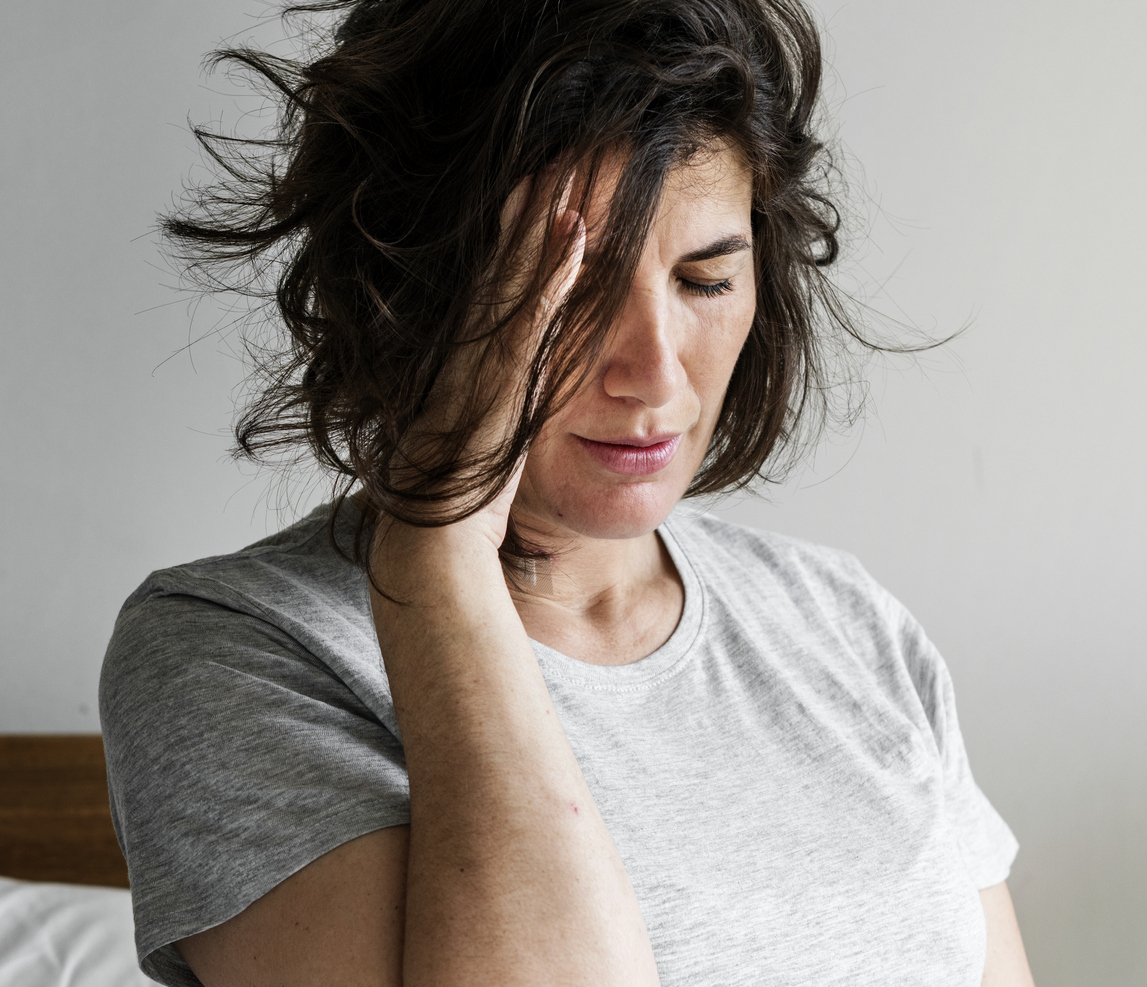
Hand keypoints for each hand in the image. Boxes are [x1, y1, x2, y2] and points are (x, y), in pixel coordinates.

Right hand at [377, 172, 587, 569]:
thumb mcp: (485, 441)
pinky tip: (577, 239)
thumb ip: (500, 406)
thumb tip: (516, 390)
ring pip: (515, 278)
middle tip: (555, 154)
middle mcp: (467, 350)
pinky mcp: (499, 381)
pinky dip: (555, 277)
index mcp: (464, 360)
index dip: (514, 236)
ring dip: (543, 225)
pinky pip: (532, 316)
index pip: (492, 284)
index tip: (536, 188)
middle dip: (528, 209)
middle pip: (502, 264)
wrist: (432, 536)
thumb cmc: (459, 500)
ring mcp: (480, 362)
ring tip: (568, 171)